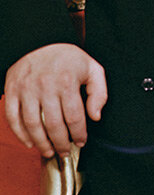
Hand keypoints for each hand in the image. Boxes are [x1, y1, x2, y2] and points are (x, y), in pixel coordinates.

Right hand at [4, 43, 106, 157]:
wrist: (40, 41)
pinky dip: (20, 134)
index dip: (78, 134)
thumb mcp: (92, 69)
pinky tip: (30, 143)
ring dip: (40, 143)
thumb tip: (96, 116)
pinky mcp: (12, 91)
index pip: (74, 116)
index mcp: (67, 82)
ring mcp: (26, 90)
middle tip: (65, 152)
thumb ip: (99, 93)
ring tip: (49, 151)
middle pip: (53, 124)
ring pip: (32, 124)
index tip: (81, 142)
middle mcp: (45, 87)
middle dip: (60, 143)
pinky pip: (13, 118)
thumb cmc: (69, 58)